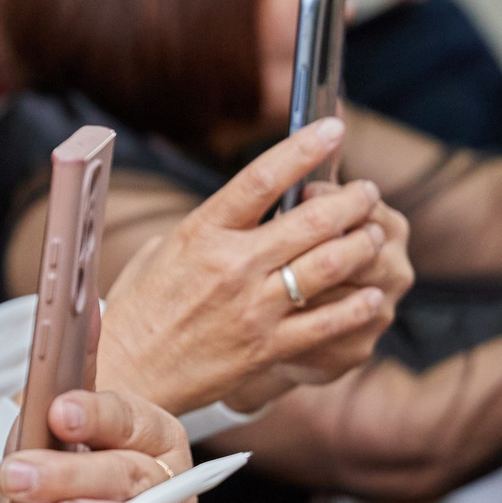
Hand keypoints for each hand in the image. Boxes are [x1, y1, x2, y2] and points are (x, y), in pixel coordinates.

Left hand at [0, 389, 198, 502]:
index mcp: (150, 438)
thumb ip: (38, 439)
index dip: (94, 415)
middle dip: (73, 474)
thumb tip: (30, 433)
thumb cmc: (49, 499)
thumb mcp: (37, 457)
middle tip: (22, 476)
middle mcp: (169, 487)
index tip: (57, 413)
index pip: (129, 419)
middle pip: (135, 474)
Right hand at [98, 119, 406, 415]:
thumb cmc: (142, 309)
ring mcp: (252, 308)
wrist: (127, 373)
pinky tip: (372, 296)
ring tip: (374, 235)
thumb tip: (245, 205)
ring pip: (329, 265)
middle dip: (351, 201)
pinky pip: (327, 323)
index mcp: (202, 232)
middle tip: (367, 193)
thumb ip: (208, 227)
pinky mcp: (266, 348)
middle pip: (311, 219)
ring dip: (362, 245)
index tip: (334, 129)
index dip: (304, 148)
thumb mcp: (162, 251)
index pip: (262, 178)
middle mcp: (232, 265)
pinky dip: (357, 306)